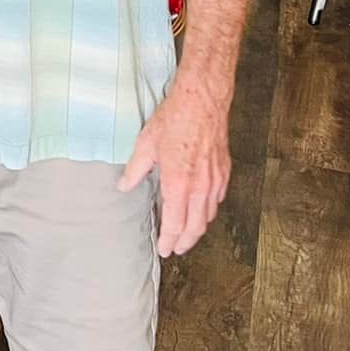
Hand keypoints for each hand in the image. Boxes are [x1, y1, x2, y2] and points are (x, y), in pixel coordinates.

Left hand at [118, 76, 230, 256]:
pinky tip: (201, 208)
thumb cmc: (175, 119)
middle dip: (185, 242)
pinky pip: (217, 200)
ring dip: (197, 228)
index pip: (175, 224)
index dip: (168, 240)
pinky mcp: (224, 172)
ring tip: (186, 233)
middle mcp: (199, 187)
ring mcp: (215, 181)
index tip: (164, 249)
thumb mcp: (146, 143)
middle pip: (195, 228)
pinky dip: (208, 210)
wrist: (203, 101)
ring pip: (208, 216)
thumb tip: (125, 185)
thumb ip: (135, 169)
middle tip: (175, 248)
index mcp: (178, 183)